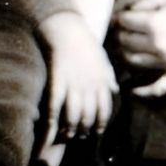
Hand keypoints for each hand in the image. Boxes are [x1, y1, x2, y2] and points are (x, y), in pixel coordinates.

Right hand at [38, 12, 117, 139]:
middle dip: (84, 131)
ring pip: (73, 116)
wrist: (68, 30)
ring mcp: (73, 86)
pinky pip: (55, 107)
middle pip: (89, 117)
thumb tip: (115, 91)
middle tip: (79, 136)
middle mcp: (90, 87)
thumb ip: (109, 78)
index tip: (96, 132)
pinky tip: (50, 132)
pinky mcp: (57, 82)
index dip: (100, 125)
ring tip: (67, 135)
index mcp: (103, 83)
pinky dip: (52, 123)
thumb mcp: (104, 61)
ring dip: (70, 130)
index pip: (105, 111)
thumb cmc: (86, 45)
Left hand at [117, 0, 165, 89]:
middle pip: (126, 41)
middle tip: (125, 30)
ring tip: (129, 47)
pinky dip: (143, 91)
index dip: (122, 16)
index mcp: (156, 22)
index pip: (125, 21)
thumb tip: (133, 9)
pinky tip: (134, 89)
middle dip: (122, 34)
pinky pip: (157, 88)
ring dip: (127, 54)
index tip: (124, 15)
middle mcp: (158, 44)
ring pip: (135, 62)